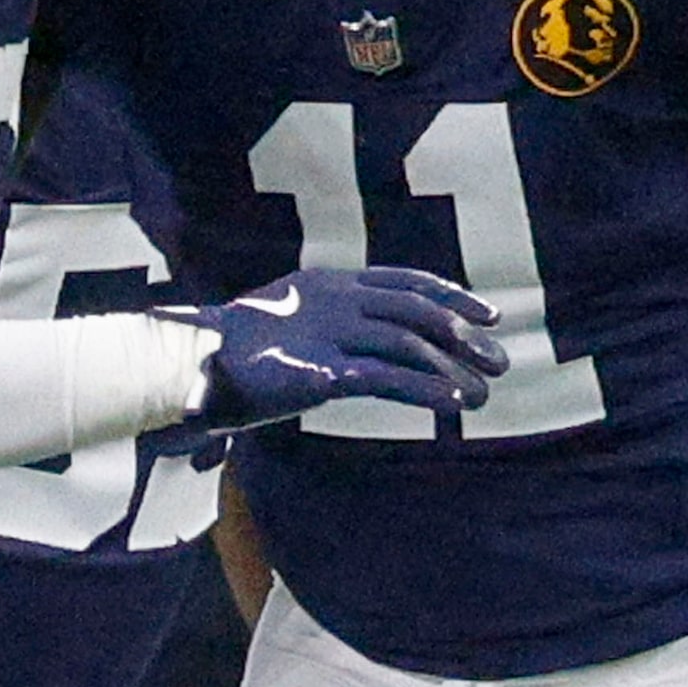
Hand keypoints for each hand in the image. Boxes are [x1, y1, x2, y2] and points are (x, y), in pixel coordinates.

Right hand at [150, 266, 505, 447]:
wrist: (187, 369)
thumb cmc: (230, 358)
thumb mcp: (287, 335)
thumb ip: (326, 336)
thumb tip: (351, 360)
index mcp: (325, 282)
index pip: (403, 281)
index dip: (450, 295)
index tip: (487, 315)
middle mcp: (333, 300)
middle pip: (415, 310)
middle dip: (462, 335)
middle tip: (500, 360)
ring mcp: (328, 333)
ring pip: (408, 346)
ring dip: (452, 369)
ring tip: (483, 393)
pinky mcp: (322, 371)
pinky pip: (386, 379)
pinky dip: (424, 391)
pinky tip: (451, 405)